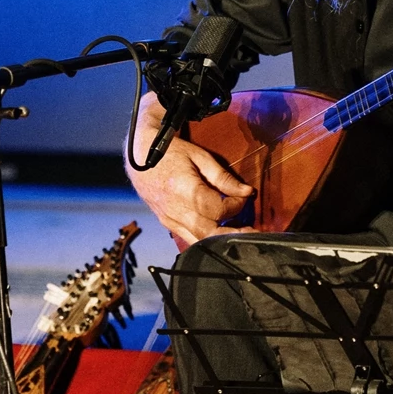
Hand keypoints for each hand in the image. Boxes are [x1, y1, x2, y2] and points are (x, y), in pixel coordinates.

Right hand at [124, 90, 253, 245]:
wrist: (140, 156)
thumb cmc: (171, 152)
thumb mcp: (200, 158)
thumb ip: (223, 178)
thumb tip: (247, 192)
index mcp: (185, 191)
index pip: (219, 209)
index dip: (236, 205)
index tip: (244, 196)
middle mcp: (176, 210)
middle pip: (210, 232)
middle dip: (234, 234)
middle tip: (253, 233)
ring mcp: (169, 219)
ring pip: (199, 241)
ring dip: (221, 240)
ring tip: (239, 236)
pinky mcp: (167, 223)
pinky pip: (189, 238)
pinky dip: (205, 239)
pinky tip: (218, 233)